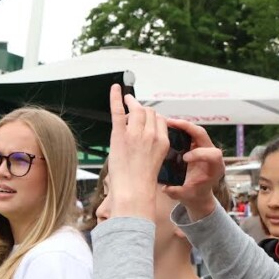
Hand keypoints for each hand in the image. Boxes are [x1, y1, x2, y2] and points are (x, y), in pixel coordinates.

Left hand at [105, 84, 169, 220]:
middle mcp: (151, 134)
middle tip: (134, 106)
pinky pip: (118, 110)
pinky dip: (115, 98)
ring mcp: (136, 133)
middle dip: (142, 109)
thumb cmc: (141, 181)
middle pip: (149, 112)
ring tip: (127, 99)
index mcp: (163, 141)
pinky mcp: (120, 134)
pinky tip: (115, 88)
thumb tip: (145, 141)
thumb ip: (152, 147)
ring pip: (137, 109)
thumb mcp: (155, 161)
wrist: (133, 190)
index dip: (153, 117)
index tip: (146, 118)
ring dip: (131, 103)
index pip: (160, 120)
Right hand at [163, 118, 225, 219]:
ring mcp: (205, 148)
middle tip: (171, 124)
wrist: (198, 194)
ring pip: (197, 131)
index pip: (213, 154)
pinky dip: (179, 128)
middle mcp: (212, 155)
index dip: (199, 154)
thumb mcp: (185, 196)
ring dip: (182, 125)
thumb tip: (166, 187)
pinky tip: (167, 127)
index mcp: (215, 168)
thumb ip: (177, 192)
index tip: (184, 159)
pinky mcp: (197, 146)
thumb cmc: (193, 195)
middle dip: (188, 128)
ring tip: (167, 122)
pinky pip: (190, 133)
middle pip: (204, 135)